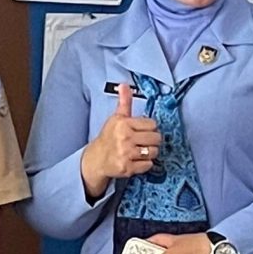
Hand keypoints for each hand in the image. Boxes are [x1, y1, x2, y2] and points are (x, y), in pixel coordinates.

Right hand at [80, 82, 161, 198]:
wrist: (96, 159)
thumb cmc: (108, 137)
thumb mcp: (116, 118)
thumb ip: (124, 102)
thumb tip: (124, 85)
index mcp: (124, 124)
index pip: (152, 124)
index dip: (150, 128)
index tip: (143, 131)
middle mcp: (125, 138)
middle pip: (156, 138)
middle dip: (152, 141)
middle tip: (144, 142)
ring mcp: (126, 154)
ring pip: (153, 152)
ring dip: (149, 153)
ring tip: (141, 151)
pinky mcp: (127, 168)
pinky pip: (148, 165)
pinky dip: (145, 164)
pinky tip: (137, 160)